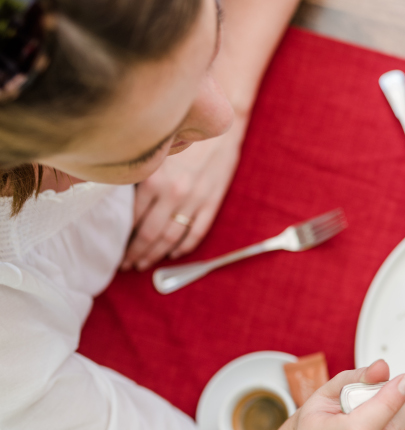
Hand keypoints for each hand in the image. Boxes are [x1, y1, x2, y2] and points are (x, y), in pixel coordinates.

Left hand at [122, 117, 246, 271]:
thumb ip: (142, 175)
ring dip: (156, 255)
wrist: (222, 124)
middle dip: (136, 253)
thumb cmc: (185, 135)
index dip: (124, 240)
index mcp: (155, 180)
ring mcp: (195, 200)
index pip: (134, 219)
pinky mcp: (212, 202)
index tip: (117, 251)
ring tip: (144, 265)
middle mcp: (173, 193)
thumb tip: (123, 200)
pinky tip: (173, 254)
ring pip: (171, 237)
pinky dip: (184, 247)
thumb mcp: (157, 153)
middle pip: (150, 234)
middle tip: (127, 265)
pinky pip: (196, 232)